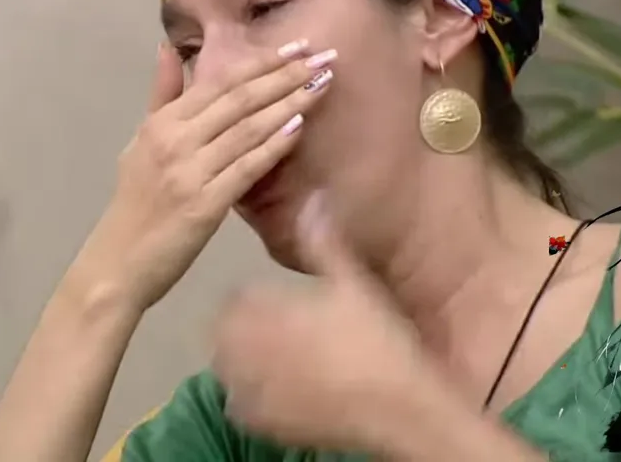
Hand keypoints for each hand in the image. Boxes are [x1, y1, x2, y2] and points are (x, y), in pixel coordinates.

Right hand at [74, 40, 335, 312]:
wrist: (117, 263)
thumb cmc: (135, 204)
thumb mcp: (141, 142)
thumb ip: (161, 96)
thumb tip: (169, 48)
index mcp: (162, 122)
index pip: (220, 82)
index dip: (262, 61)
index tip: (299, 46)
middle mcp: (175, 139)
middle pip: (240, 98)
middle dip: (285, 74)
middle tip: (325, 56)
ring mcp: (189, 171)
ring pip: (248, 127)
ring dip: (290, 103)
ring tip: (322, 84)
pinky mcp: (204, 205)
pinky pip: (246, 167)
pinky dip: (274, 145)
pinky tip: (300, 127)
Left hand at [211, 193, 452, 456]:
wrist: (396, 408)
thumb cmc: (376, 340)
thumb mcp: (355, 282)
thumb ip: (325, 243)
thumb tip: (314, 198)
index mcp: (260, 309)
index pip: (234, 299)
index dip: (258, 301)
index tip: (284, 306)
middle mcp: (242, 348)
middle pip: (224, 333)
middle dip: (247, 330)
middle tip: (285, 335)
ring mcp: (247, 388)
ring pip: (227, 369)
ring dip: (245, 363)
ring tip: (283, 363)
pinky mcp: (256, 422)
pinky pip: (237, 405)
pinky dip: (253, 398)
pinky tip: (283, 394)